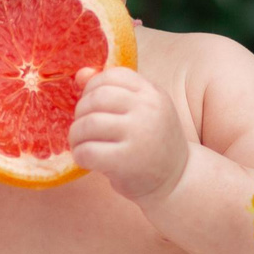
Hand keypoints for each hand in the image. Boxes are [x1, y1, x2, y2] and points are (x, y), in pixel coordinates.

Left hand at [70, 65, 191, 202]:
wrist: (176, 179)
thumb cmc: (151, 142)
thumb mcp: (140, 110)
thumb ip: (113, 90)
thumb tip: (80, 75)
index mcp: (152, 93)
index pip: (112, 75)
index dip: (93, 87)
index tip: (93, 106)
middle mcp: (148, 110)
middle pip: (97, 98)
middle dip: (81, 112)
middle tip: (84, 128)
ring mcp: (139, 135)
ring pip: (89, 123)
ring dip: (76, 135)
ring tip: (82, 144)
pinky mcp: (127, 161)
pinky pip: (88, 151)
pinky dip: (79, 155)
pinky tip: (86, 159)